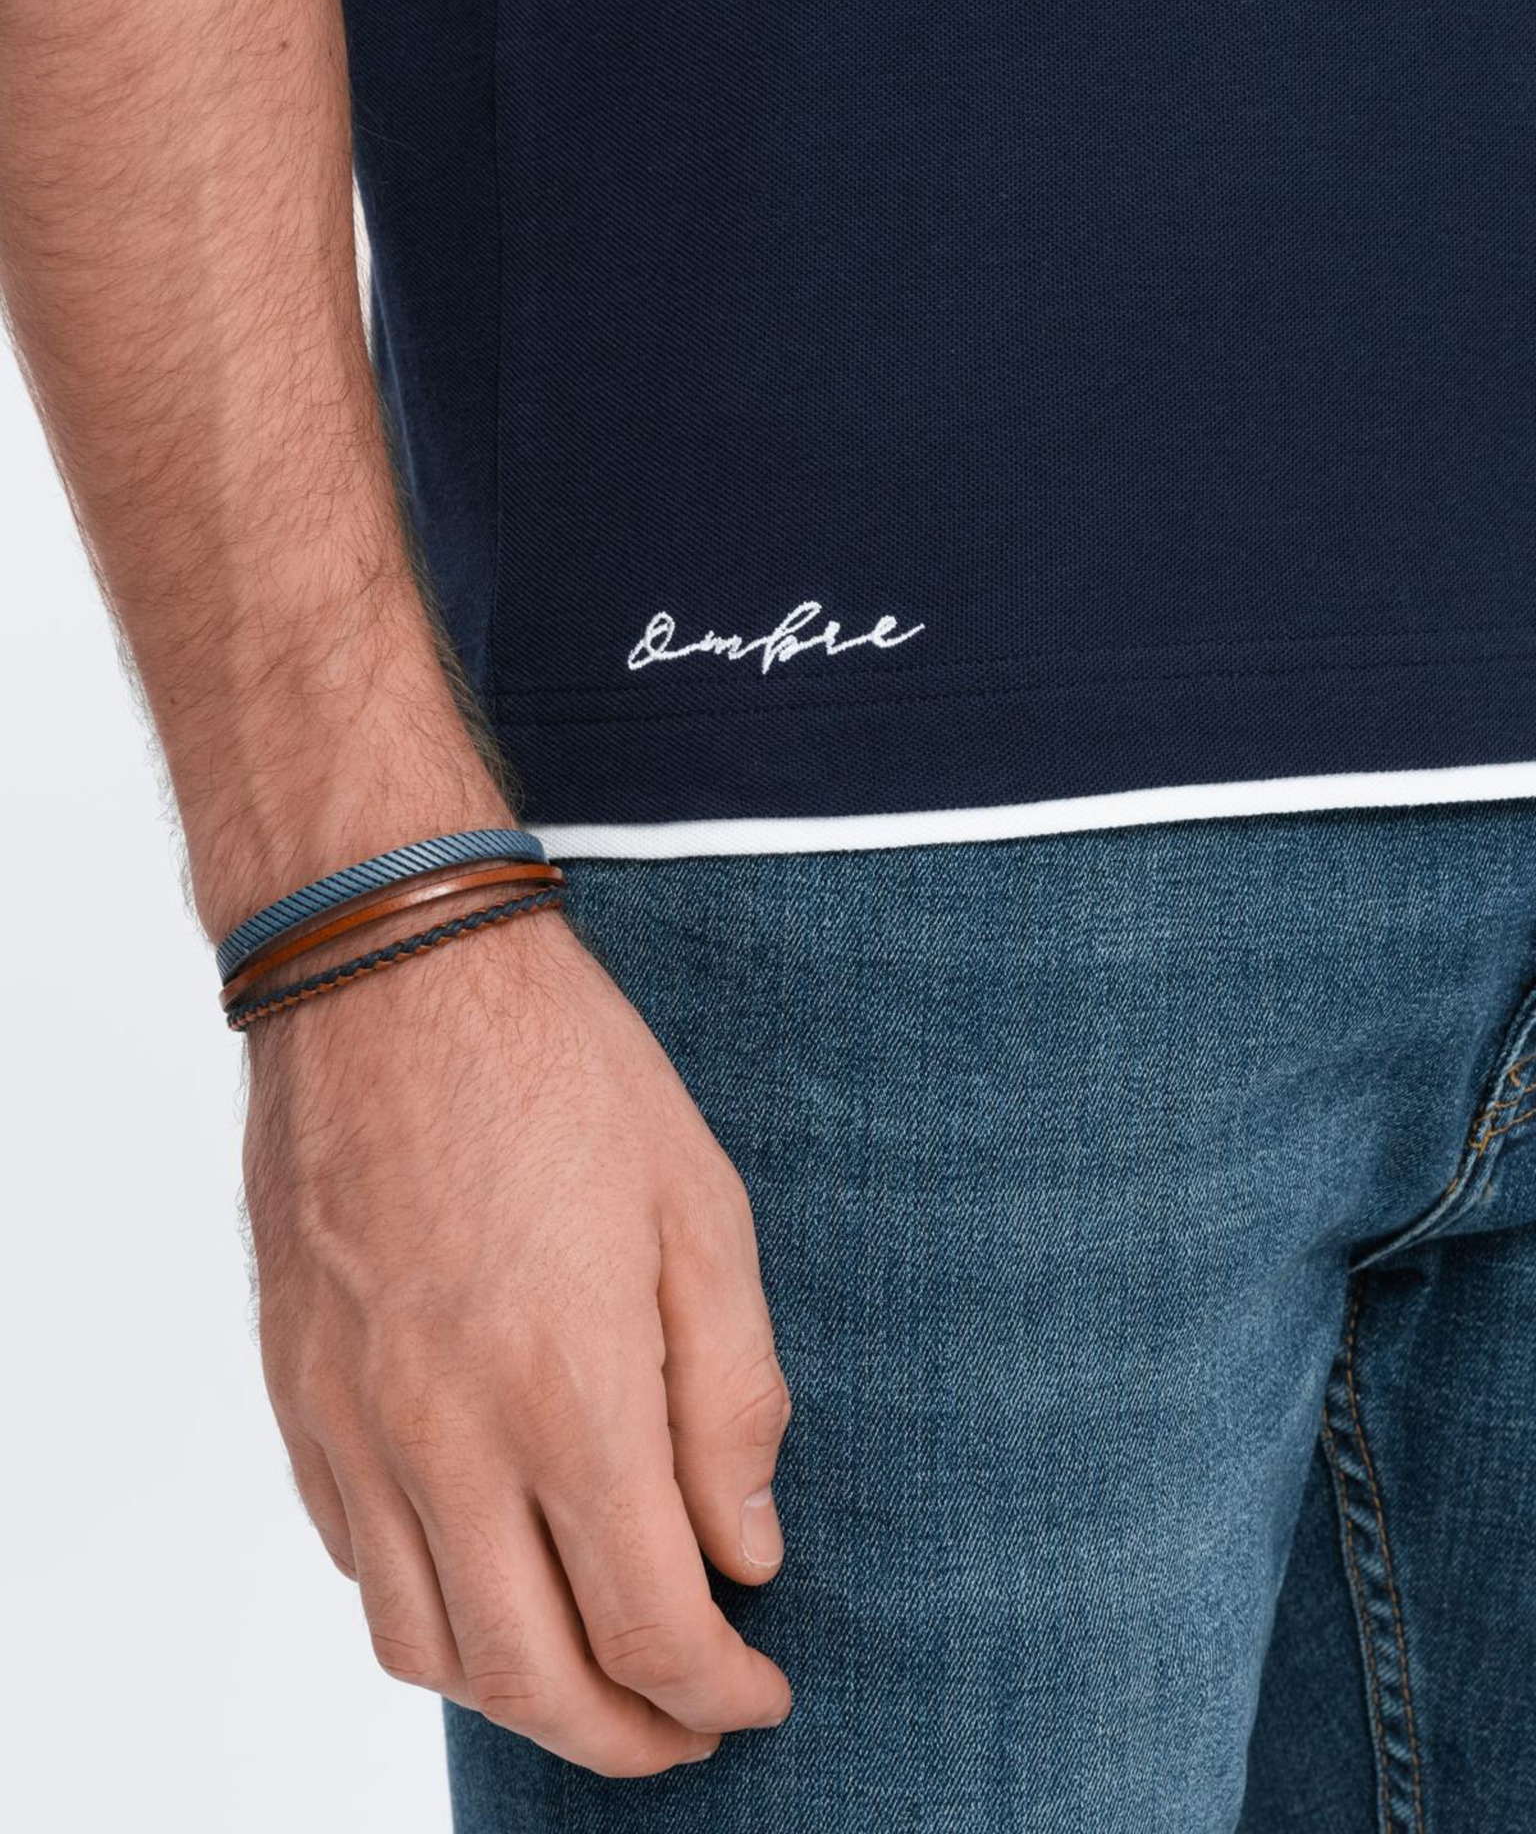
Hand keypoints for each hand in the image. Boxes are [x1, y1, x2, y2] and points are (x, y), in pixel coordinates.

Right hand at [242, 905, 793, 1776]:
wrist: (391, 972)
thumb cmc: (562, 1070)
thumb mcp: (704, 1213)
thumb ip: (735, 1402)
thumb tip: (749, 1548)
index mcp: (567, 1394)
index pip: (650, 1624)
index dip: (718, 1689)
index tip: (761, 1689)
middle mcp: (444, 1436)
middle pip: (534, 1676)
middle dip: (628, 1736)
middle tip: (690, 1727)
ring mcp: (354, 1423)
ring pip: (426, 1646)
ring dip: (521, 1694)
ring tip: (593, 1673)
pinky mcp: (299, 1394)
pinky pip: (354, 1561)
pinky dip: (430, 1608)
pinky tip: (488, 1569)